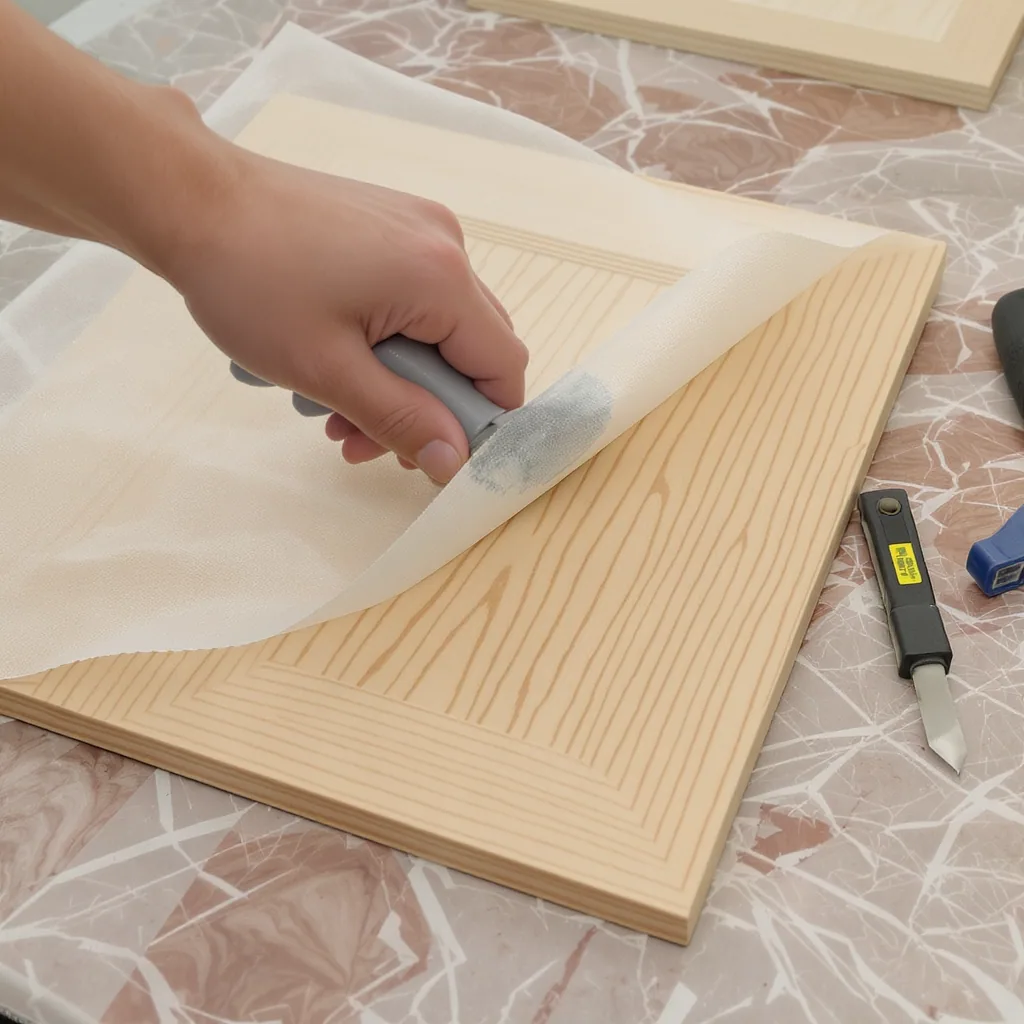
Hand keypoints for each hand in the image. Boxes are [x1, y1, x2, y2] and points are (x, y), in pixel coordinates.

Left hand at [164, 148, 528, 483]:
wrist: (190, 199)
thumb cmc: (250, 282)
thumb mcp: (326, 369)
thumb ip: (400, 419)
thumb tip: (453, 464)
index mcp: (441, 276)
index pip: (502, 367)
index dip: (477, 423)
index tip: (426, 453)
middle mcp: (445, 243)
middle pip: (474, 348)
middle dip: (429, 407)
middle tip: (364, 441)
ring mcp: (418, 227)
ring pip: (440, 327)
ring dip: (400, 379)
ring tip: (335, 410)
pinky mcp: (391, 223)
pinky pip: (414, 296)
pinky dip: (387, 340)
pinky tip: (335, 359)